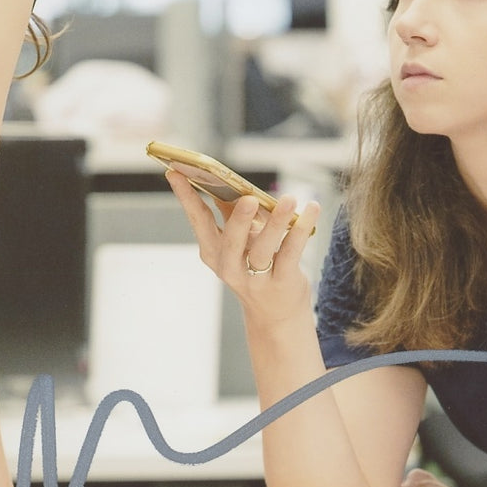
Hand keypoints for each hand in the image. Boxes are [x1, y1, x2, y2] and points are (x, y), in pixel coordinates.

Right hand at [163, 171, 318, 323]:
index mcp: (213, 252)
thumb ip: (233, 215)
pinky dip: (302, 229)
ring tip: (288, 199)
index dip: (187, 196)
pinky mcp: (281, 282)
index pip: (198, 220)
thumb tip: (232, 182)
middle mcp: (229, 266)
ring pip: (264, 248)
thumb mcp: (239, 244)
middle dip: (239, 219)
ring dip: (276, 222)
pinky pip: (291, 252)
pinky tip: (311, 208)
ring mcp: (254, 278)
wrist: (275, 314)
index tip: (175, 172)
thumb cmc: (255, 269)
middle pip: (232, 240)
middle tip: (248, 199)